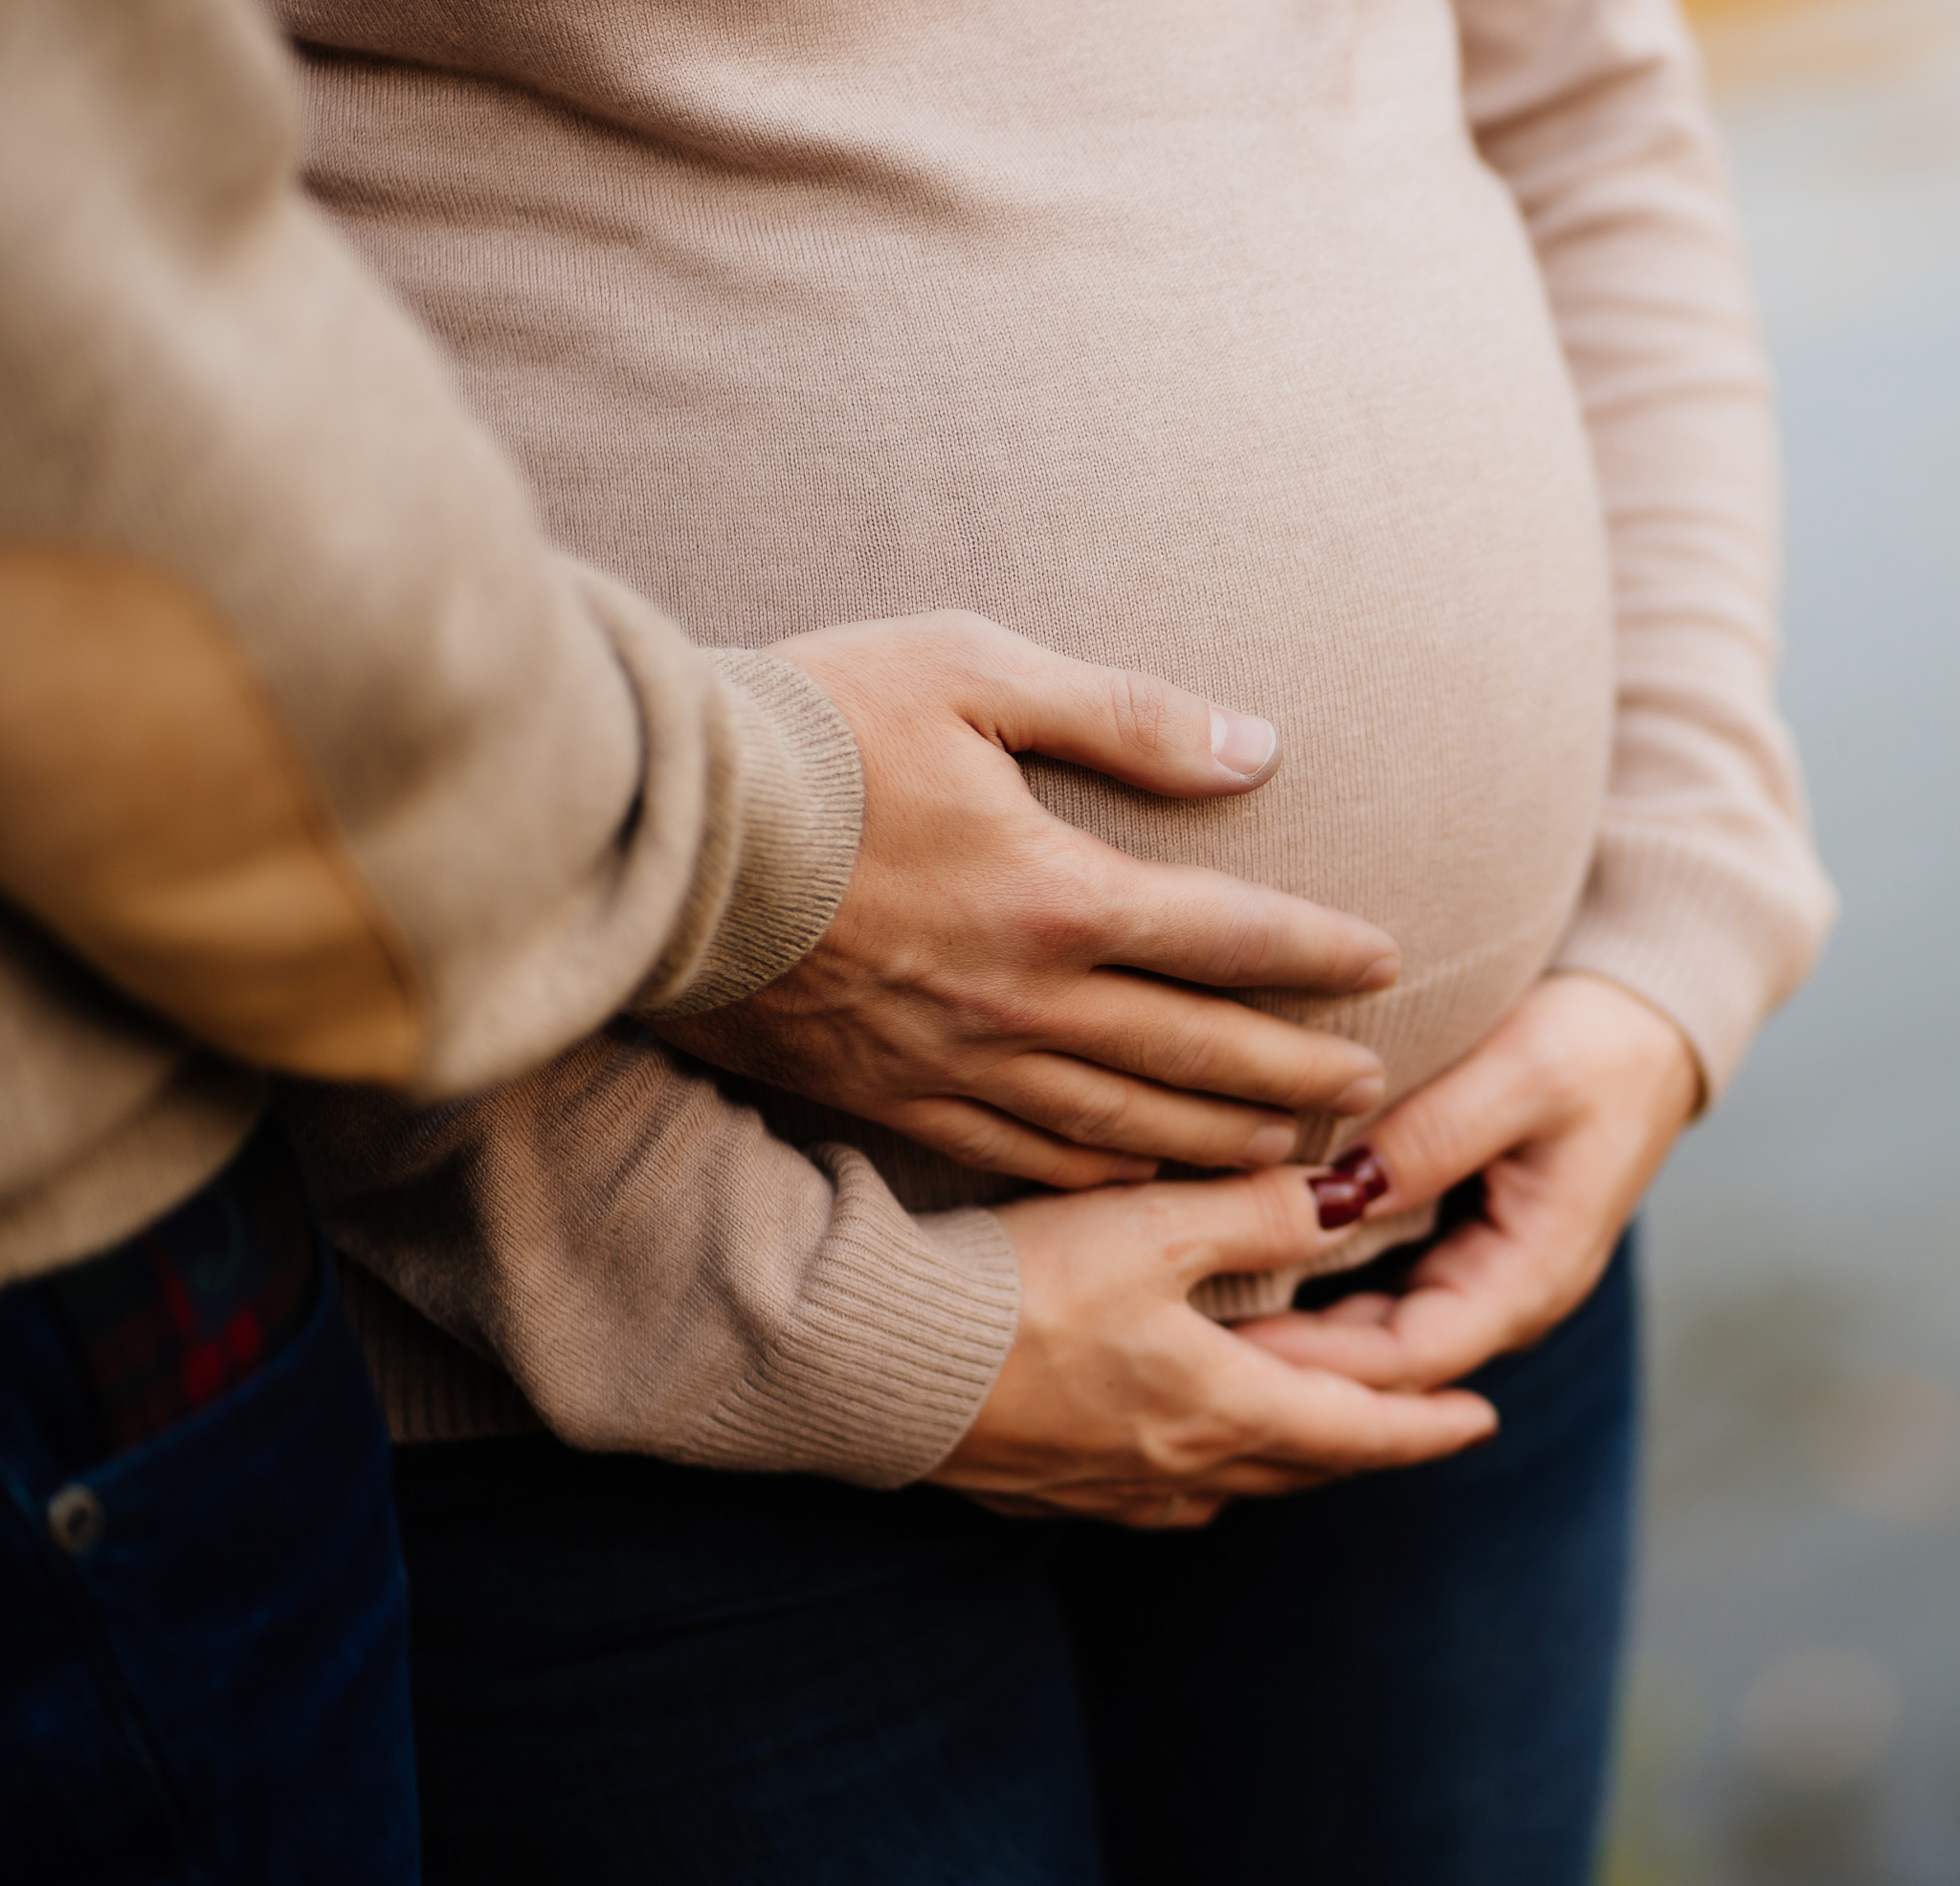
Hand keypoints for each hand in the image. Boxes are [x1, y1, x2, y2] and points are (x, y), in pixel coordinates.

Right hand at [659, 611, 1398, 1188]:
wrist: (656, 835)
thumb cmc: (811, 733)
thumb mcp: (971, 670)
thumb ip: (1124, 715)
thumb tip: (1255, 748)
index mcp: (1056, 891)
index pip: (1231, 935)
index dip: (1320, 953)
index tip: (1387, 966)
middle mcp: (1023, 997)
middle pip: (1197, 1050)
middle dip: (1296, 1071)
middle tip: (1369, 1092)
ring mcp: (955, 1061)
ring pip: (1123, 1125)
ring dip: (1219, 1140)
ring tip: (1290, 1155)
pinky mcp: (889, 1095)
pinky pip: (1020, 1159)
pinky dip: (1099, 1179)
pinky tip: (1141, 1185)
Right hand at [928, 1165, 1497, 1526]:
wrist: (874, 1356)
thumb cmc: (1015, 1285)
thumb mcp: (1154, 1226)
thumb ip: (1260, 1212)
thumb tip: (1350, 1202)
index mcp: (1220, 1406)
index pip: (1356, 1432)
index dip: (1425, 1424)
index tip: (1479, 1418)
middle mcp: (1174, 1466)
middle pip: (1299, 1468)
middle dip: (1363, 1445)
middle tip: (1410, 1424)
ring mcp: (1103, 1488)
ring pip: (1227, 1485)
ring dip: (1282, 1460)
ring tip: (1306, 1432)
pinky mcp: (1041, 1487)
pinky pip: (1152, 1495)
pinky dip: (1198, 1470)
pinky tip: (1179, 1450)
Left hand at [1236, 974, 1698, 1389]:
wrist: (1646, 1023)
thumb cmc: (1594, 1043)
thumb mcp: (1521, 1073)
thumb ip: (1436, 1138)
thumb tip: (1342, 1197)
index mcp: (1532, 1272)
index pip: (1412, 1357)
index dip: (1320, 1363)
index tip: (1228, 1346)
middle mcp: (1503, 1294)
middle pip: (1384, 1365)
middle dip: (1294, 1366)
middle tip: (1185, 1347)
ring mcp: (1478, 1274)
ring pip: (1375, 1336)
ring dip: (1300, 1338)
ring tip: (1198, 1325)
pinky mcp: (1454, 1244)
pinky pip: (1377, 1294)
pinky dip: (1317, 1295)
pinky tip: (1245, 1276)